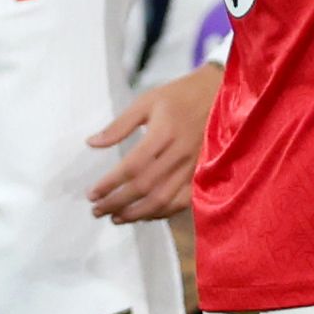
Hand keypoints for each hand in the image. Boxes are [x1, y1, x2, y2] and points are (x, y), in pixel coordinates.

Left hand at [88, 65, 222, 223]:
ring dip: (137, 213)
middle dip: (118, 202)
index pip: (133, 166)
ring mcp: (193, 167)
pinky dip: (162, 213)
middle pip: (145, 187)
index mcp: (164, 132)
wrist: (222, 95)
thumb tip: (92, 143)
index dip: (111, 183)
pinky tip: (145, 215)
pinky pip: (182, 201)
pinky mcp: (201, 174)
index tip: (92, 193)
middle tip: (97, 210)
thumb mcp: (146, 102)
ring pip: (163, 199)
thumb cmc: (180, 96)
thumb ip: (119, 125)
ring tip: (116, 217)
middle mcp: (180, 153)